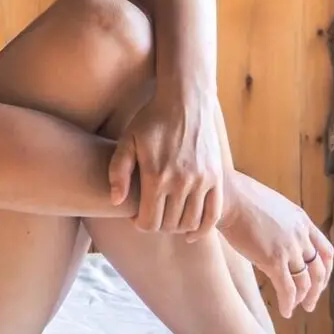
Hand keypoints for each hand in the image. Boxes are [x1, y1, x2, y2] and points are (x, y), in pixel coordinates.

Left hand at [107, 83, 224, 233]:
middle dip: (157, 225)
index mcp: (156, 176)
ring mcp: (202, 181)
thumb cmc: (151, 120)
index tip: (136, 215)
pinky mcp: (217, 178)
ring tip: (168, 217)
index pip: (148, 222)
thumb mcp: (127, 140)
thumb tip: (116, 201)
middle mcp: (181, 183)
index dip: (139, 224)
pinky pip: (213, 216)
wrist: (186, 101)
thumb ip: (118, 171)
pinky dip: (202, 229)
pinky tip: (191, 232)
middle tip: (151, 214)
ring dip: (177, 227)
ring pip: (190, 223)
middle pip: (168, 226)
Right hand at [218, 172, 333, 317]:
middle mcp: (301, 235)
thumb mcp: (270, 208)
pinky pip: (288, 289)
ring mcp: (289, 248)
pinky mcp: (274, 259)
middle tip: (310, 303)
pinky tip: (285, 311)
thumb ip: (279, 224)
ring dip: (303, 299)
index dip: (325, 270)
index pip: (326, 251)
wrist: (226, 197)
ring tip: (296, 308)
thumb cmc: (238, 200)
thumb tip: (272, 237)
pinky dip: (289, 303)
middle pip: (319, 269)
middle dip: (317, 290)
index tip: (318, 282)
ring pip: (305, 282)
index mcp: (302, 221)